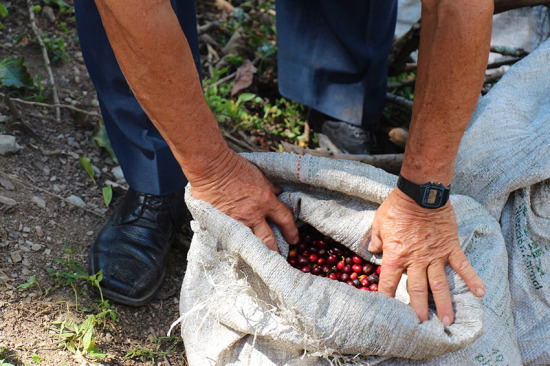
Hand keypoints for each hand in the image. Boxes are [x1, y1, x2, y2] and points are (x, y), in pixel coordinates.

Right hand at [190, 150, 298, 250]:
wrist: (212, 168)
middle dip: (275, 251)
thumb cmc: (234, 167)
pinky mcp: (221, 225)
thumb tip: (278, 193)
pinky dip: (235, 246)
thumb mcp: (259, 175)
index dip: (291, 231)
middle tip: (279, 258)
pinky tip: (237, 253)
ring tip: (259, 261)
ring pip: (249, 244)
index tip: (294, 239)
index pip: (284, 220)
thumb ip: (269, 187)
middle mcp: (253, 215)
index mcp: (265, 201)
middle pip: (268, 240)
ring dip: (255, 253)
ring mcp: (236, 222)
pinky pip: (230, 240)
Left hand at [369, 188, 484, 324]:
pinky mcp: (451, 247)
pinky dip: (472, 279)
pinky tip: (480, 293)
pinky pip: (462, 266)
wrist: (421, 193)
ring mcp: (435, 255)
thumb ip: (376, 240)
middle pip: (417, 289)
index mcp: (396, 255)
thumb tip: (373, 251)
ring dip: (444, 303)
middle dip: (418, 308)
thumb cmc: (397, 207)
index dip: (386, 297)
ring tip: (448, 321)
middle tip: (422, 325)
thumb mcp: (379, 222)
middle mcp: (416, 260)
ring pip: (440, 284)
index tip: (387, 310)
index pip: (389, 282)